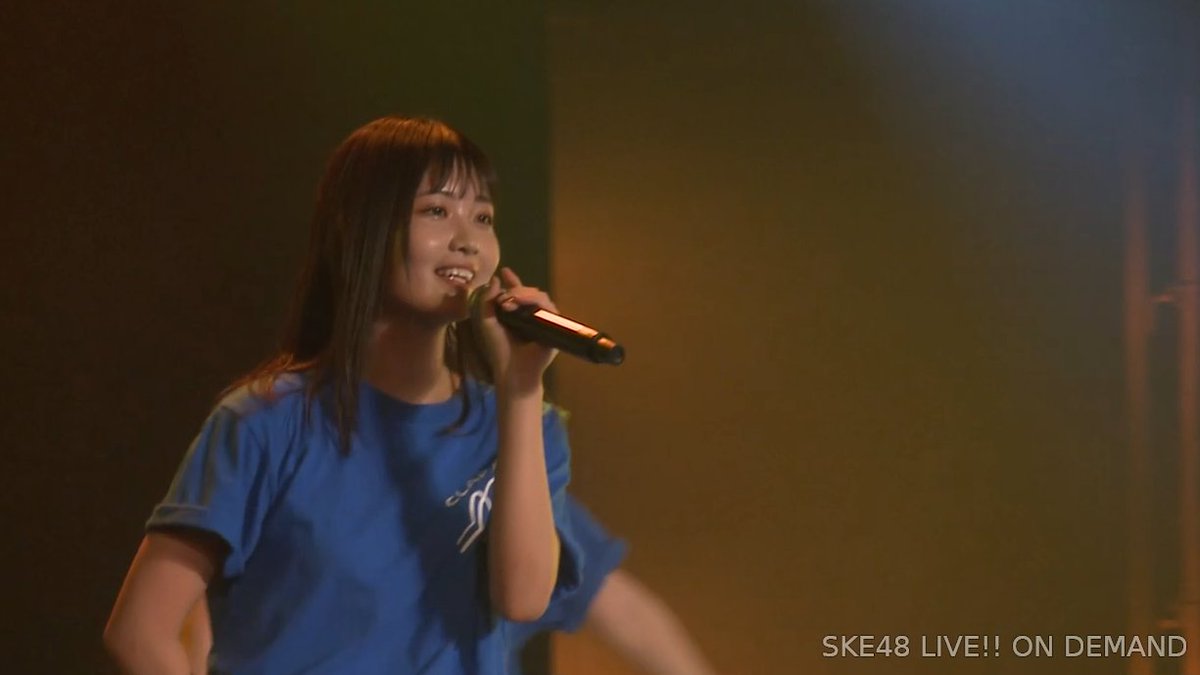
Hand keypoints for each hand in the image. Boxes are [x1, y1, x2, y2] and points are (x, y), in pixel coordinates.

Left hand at [473, 267, 558, 394]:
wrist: (513, 369)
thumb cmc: (499, 350)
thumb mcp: (488, 322)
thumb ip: (487, 301)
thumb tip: (496, 279)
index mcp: (517, 314)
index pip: (518, 293)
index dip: (513, 281)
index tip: (505, 271)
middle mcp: (532, 315)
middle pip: (530, 292)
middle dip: (516, 289)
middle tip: (503, 298)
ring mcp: (544, 320)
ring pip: (540, 296)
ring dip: (524, 294)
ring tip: (509, 301)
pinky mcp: (554, 326)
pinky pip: (550, 307)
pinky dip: (536, 303)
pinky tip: (521, 304)